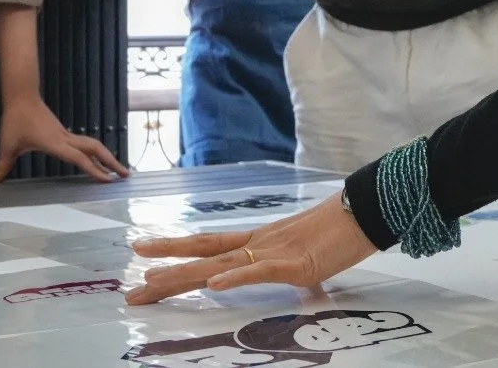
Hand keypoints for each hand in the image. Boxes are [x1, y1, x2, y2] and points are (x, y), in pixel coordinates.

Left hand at [0, 98, 128, 183]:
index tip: (107, 180)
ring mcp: (66, 135)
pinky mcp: (64, 133)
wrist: (22, 97)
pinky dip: (96, 153)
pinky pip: (85, 144)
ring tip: (118, 170)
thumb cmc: (15, 120)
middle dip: (111, 162)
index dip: (93, 169)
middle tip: (126, 175)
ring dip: (107, 157)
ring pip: (93, 145)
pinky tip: (98, 162)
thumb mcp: (6, 146)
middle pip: (96, 149)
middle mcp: (65, 139)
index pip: (79, 158)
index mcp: (55, 143)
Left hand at [124, 193, 374, 304]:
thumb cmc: (343, 229)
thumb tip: (302, 284)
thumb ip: (297, 269)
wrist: (367, 208)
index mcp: (260, 241)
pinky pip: (258, 271)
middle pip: (202, 256)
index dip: (175, 251)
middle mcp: (259, 243)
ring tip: (150, 285)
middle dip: (164, 272)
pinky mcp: (294, 263)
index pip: (209, 246)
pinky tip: (212, 284)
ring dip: (182, 275)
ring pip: (218, 264)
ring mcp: (274, 252)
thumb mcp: (311, 257)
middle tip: (130, 289)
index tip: (144, 259)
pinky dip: (234, 277)